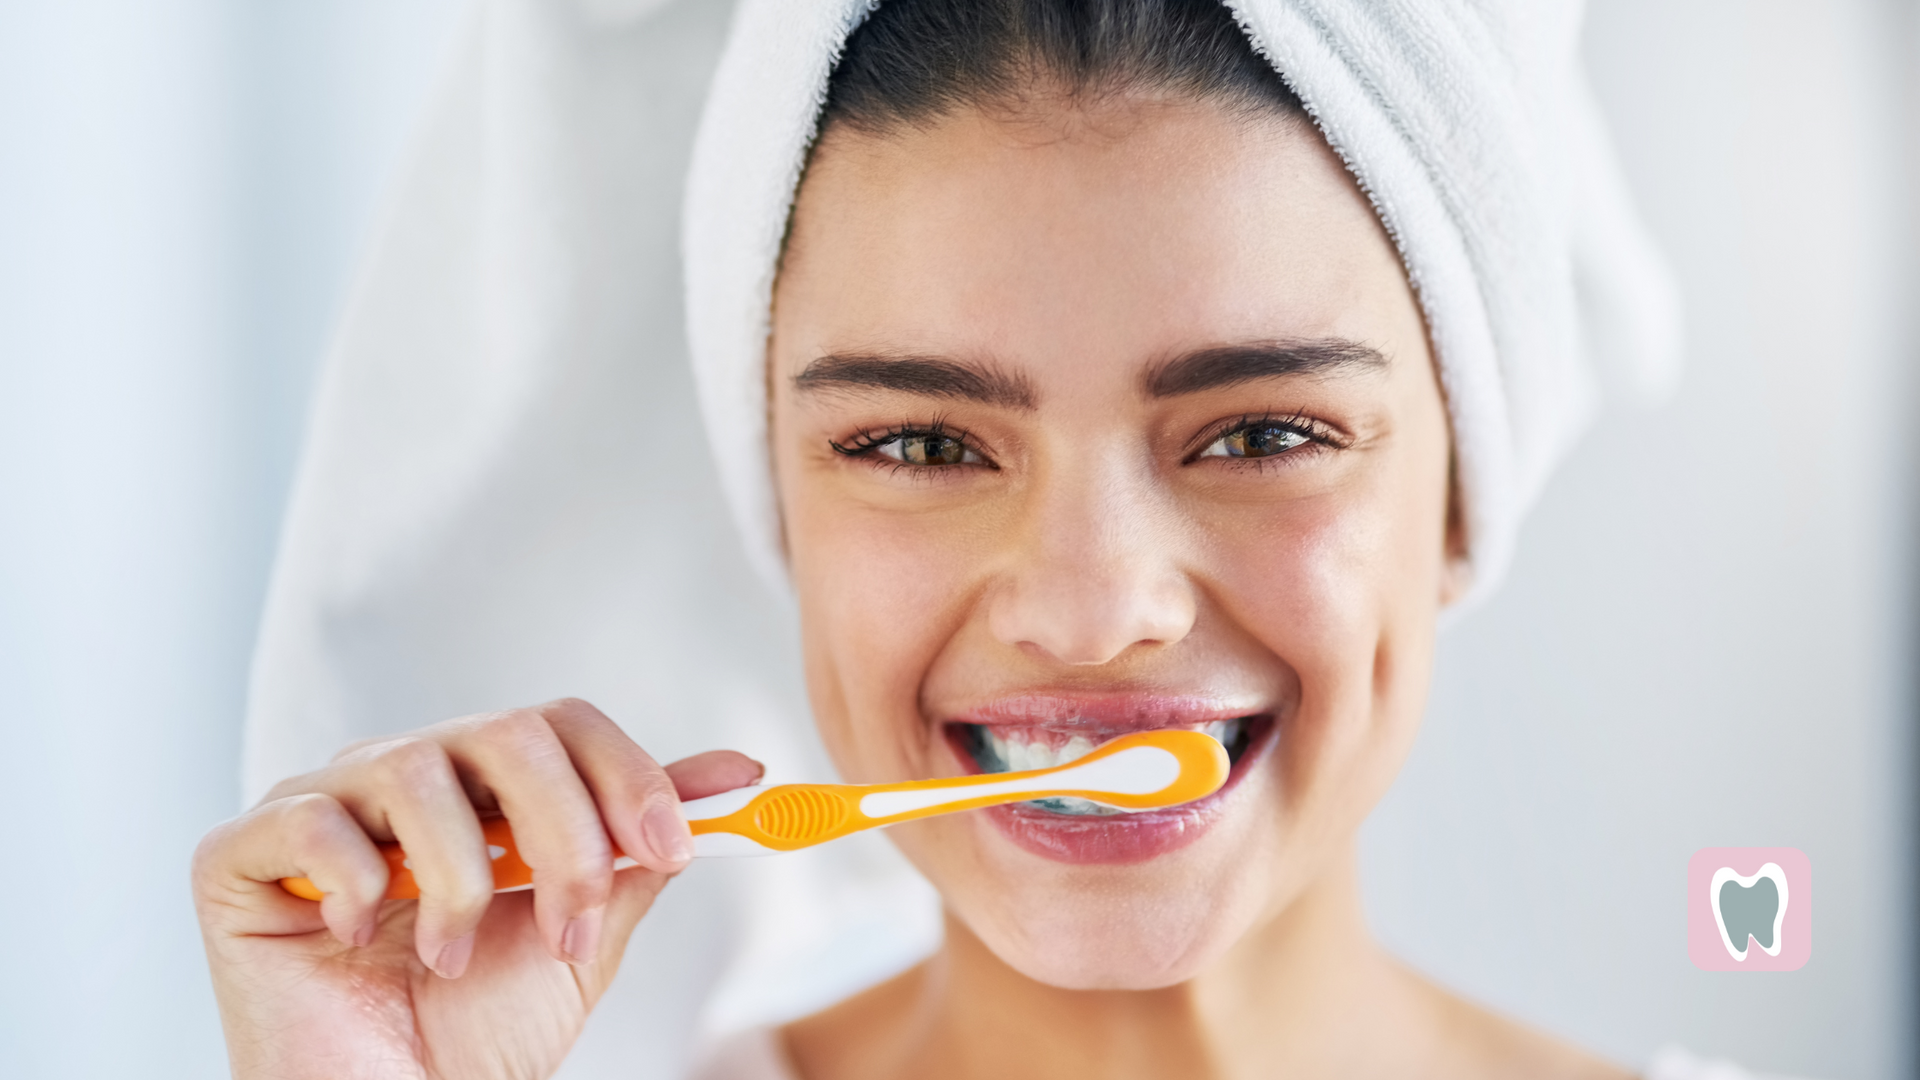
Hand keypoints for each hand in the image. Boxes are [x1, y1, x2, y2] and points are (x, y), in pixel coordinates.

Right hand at [192, 698, 759, 1078]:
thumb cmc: (476, 1032)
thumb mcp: (584, 935)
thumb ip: (642, 851)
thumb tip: (738, 772)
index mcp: (479, 784)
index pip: (560, 723)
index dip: (627, 775)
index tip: (678, 847)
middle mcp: (400, 774)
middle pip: (504, 732)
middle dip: (564, 834)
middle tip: (572, 928)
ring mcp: (317, 804)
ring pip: (414, 770)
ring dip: (461, 881)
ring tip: (451, 960)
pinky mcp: (239, 855)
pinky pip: (310, 820)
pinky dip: (357, 885)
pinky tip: (360, 942)